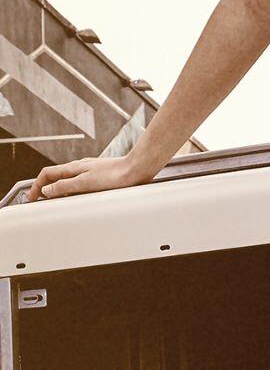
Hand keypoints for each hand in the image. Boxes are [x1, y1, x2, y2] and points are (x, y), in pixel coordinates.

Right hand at [24, 154, 148, 201]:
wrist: (137, 169)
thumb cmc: (114, 174)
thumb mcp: (85, 182)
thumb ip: (65, 186)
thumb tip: (47, 190)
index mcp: (74, 167)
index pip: (47, 173)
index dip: (36, 185)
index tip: (31, 198)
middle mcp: (80, 167)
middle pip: (56, 176)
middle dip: (45, 188)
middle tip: (39, 201)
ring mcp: (90, 171)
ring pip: (67, 179)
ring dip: (58, 189)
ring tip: (54, 202)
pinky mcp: (100, 177)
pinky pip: (79, 183)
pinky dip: (71, 191)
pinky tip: (77, 198)